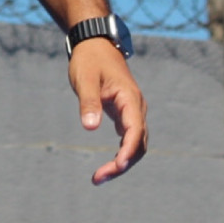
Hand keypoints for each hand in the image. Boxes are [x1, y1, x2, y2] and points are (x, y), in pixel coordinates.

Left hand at [69, 41, 146, 184]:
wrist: (95, 44)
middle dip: (122, 164)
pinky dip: (121, 154)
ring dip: (122, 162)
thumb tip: (90, 128)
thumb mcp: (85, 80)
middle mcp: (136, 107)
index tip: (116, 166)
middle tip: (99, 178)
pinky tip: (108, 166)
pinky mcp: (125, 114)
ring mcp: (132, 111)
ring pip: (136, 144)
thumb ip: (89, 103)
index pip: (136, 131)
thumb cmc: (90, 60)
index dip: (128, 151)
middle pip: (138, 143)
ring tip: (100, 177)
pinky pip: (129, 139)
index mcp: (130, 98)